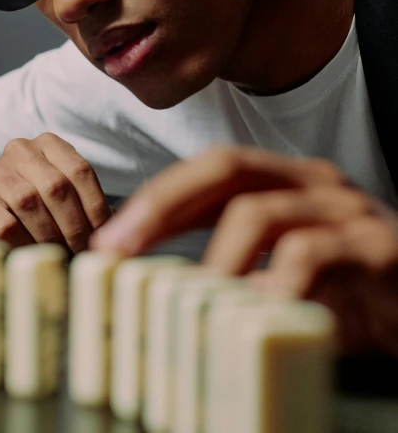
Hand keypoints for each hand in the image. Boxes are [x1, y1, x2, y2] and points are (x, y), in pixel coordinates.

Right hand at [0, 132, 111, 251]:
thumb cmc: (31, 206)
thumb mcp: (59, 195)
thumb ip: (84, 204)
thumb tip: (117, 231)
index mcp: (49, 144)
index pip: (81, 171)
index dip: (96, 207)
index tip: (104, 237)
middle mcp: (21, 150)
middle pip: (57, 187)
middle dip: (75, 226)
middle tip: (82, 252)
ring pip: (31, 204)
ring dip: (51, 237)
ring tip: (61, 256)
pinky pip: (5, 225)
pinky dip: (25, 245)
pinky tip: (33, 256)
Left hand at [90, 144, 397, 355]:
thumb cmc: (353, 285)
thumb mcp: (284, 267)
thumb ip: (235, 263)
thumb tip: (160, 284)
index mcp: (287, 181)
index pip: (211, 169)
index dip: (157, 198)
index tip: (111, 239)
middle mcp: (312, 183)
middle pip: (225, 168)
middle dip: (163, 204)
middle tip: (120, 249)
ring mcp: (343, 209)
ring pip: (260, 211)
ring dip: (211, 257)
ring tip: (184, 297)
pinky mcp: (374, 246)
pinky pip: (311, 256)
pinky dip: (272, 285)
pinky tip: (253, 313)